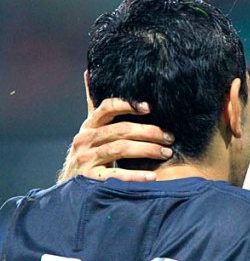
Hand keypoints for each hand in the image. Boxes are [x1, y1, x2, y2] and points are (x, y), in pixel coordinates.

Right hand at [58, 98, 173, 182]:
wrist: (69, 188)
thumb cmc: (88, 153)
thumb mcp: (90, 129)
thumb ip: (96, 107)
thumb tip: (89, 72)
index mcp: (89, 125)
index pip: (107, 107)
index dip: (128, 105)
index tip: (150, 108)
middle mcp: (85, 139)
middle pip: (121, 130)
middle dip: (149, 132)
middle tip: (170, 137)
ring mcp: (85, 159)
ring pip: (120, 149)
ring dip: (147, 150)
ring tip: (167, 153)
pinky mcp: (90, 178)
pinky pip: (116, 176)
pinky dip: (135, 176)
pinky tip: (152, 177)